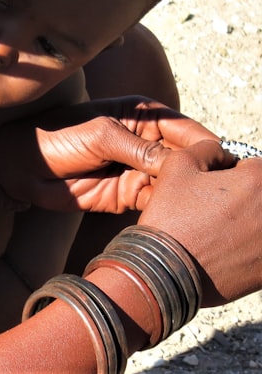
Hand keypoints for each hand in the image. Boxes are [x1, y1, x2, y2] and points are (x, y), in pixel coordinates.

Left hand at [0, 96, 222, 211]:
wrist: (23, 167)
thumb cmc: (57, 137)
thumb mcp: (99, 135)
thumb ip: (139, 148)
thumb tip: (179, 163)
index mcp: (144, 116)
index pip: (189, 130)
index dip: (206, 147)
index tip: (216, 165)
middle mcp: (148, 142)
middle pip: (188, 159)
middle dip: (199, 174)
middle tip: (204, 190)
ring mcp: (141, 169)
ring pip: (177, 184)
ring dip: (184, 195)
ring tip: (188, 205)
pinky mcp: (130, 194)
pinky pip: (159, 203)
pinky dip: (166, 209)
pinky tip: (169, 214)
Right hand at [139, 139, 261, 306]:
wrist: (167, 272)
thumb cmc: (172, 217)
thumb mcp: (177, 166)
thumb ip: (207, 148)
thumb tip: (224, 154)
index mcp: (258, 180)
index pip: (255, 165)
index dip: (232, 173)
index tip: (214, 187)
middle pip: (259, 195)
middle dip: (242, 198)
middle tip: (215, 210)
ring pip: (259, 222)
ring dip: (246, 223)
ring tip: (218, 232)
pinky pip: (258, 248)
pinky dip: (247, 248)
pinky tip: (223, 252)